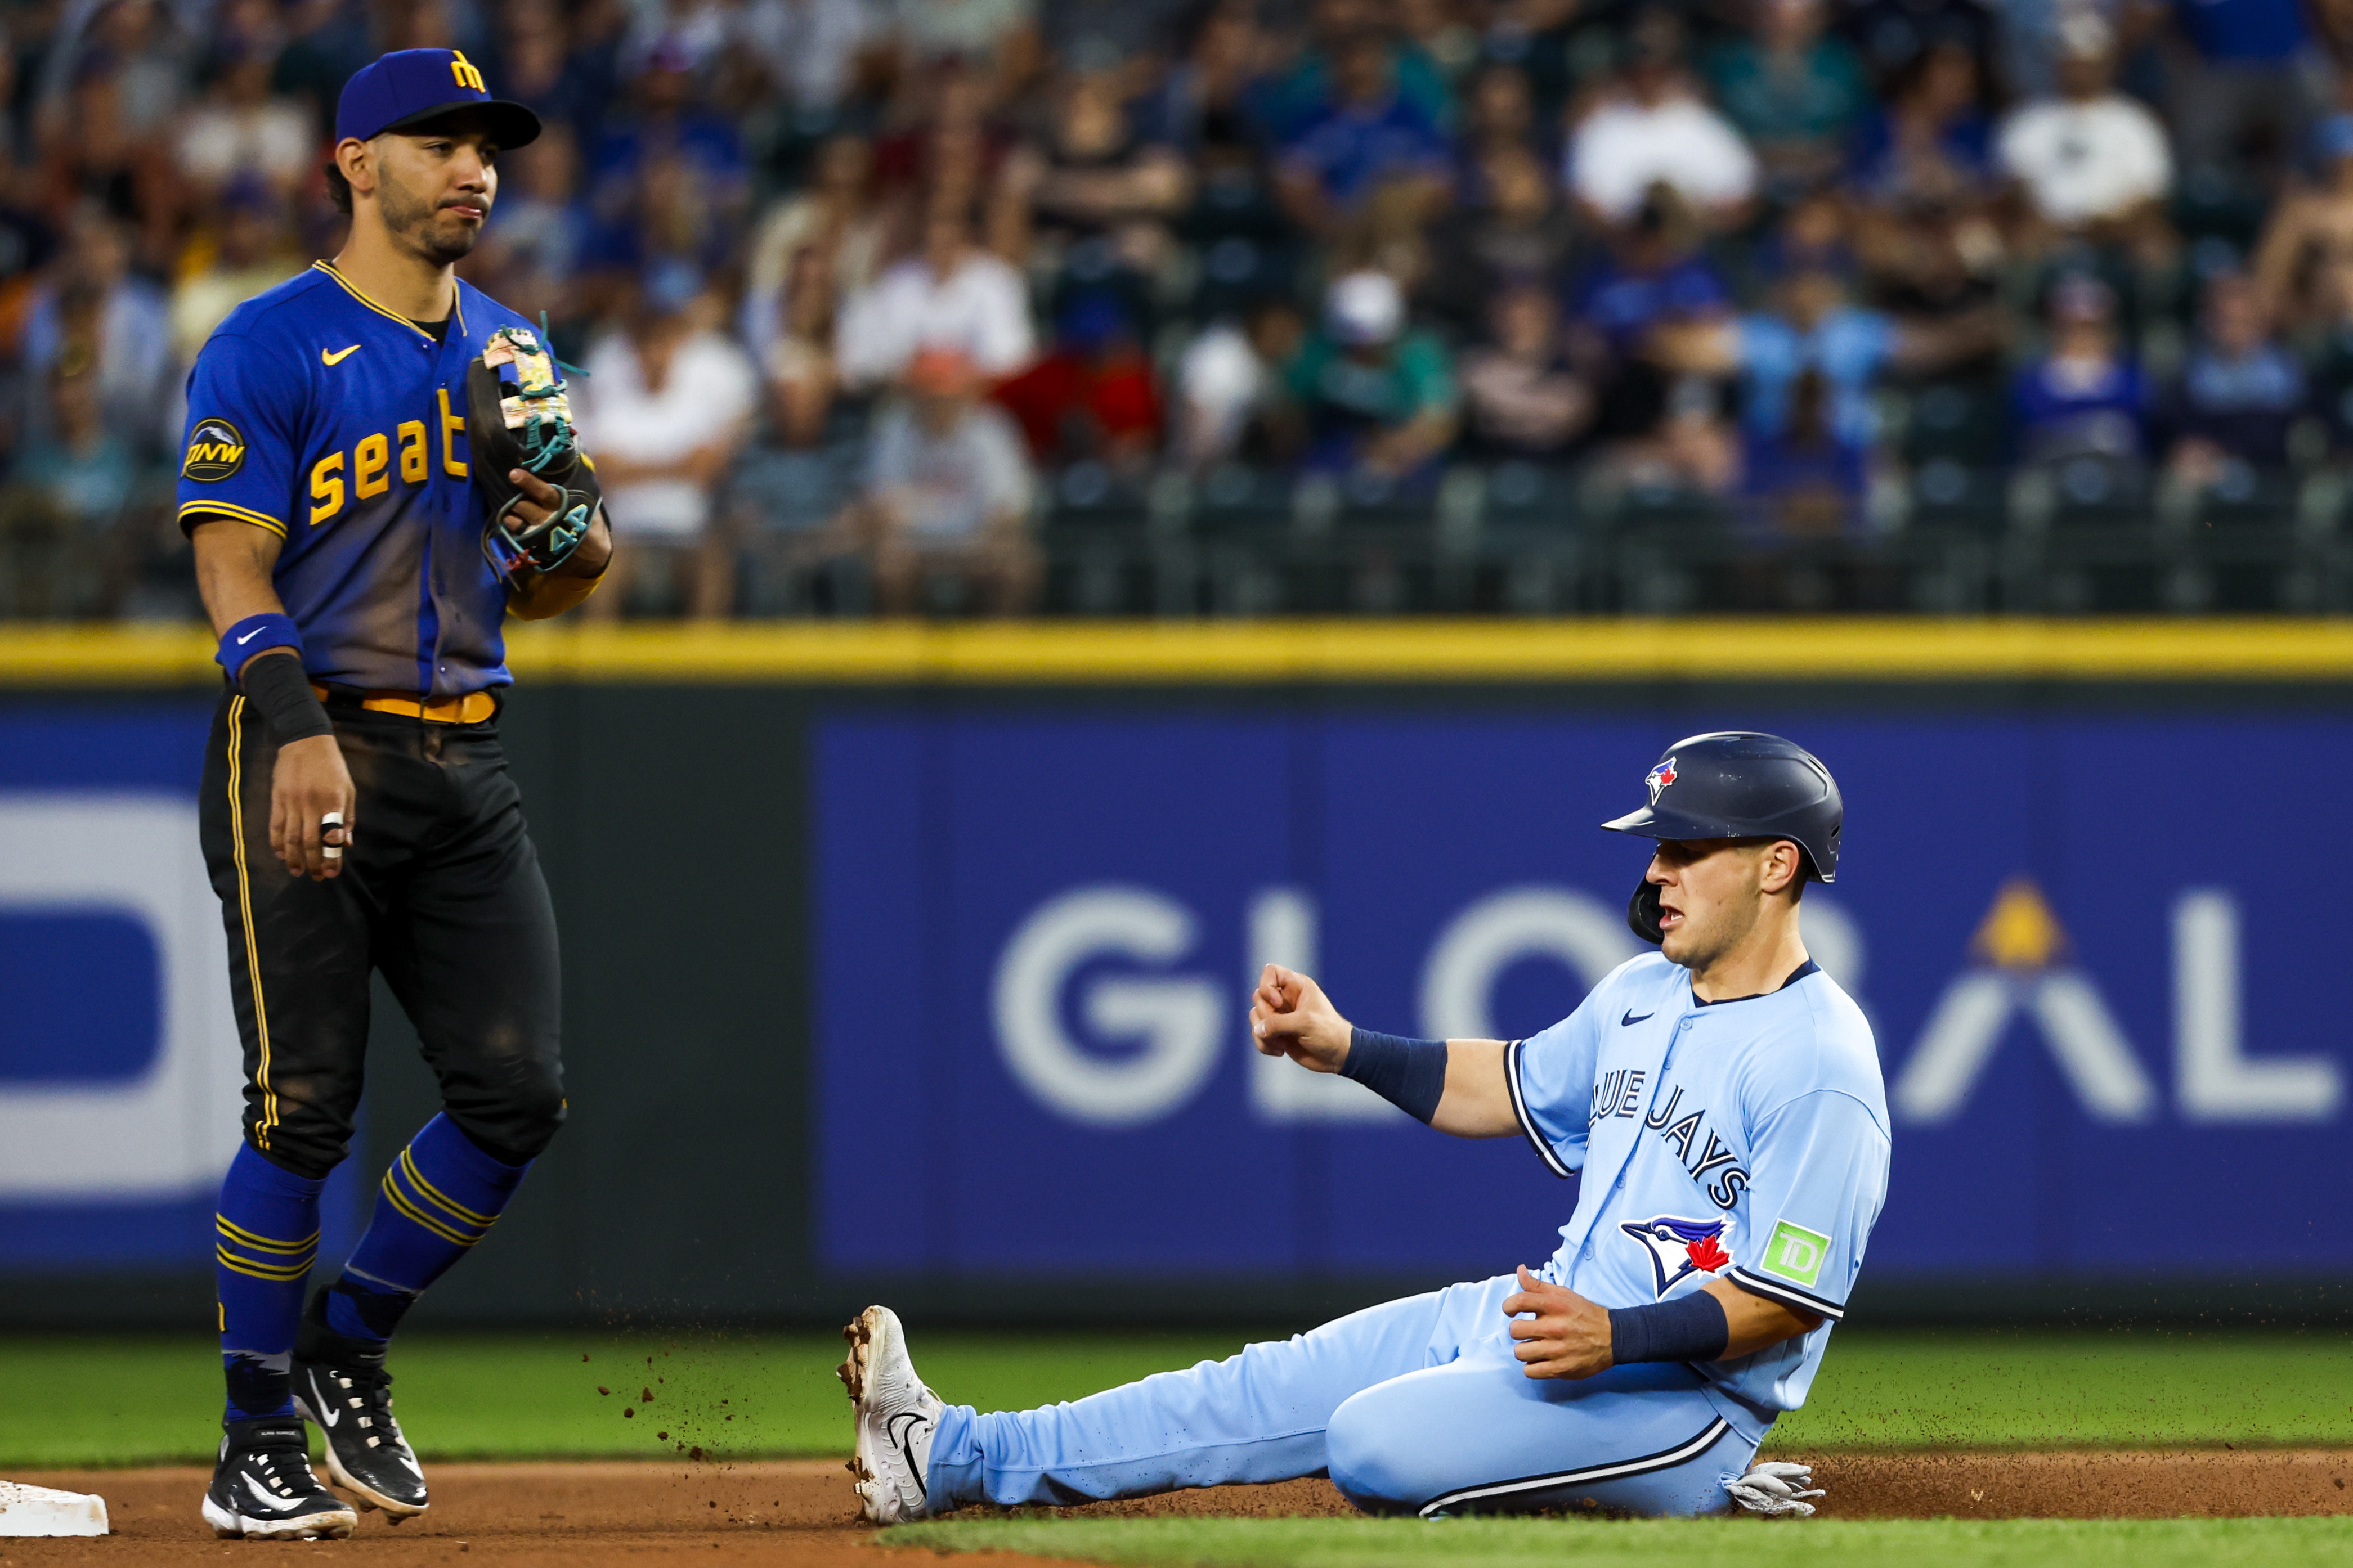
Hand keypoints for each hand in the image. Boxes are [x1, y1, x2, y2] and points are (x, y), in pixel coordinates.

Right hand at [269, 732, 355, 880]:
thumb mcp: (348, 789)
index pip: (331, 836)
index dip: (332, 857)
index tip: (333, 873)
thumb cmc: (332, 767)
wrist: (304, 741)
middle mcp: (311, 804)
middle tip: (317, 877)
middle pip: (309, 842)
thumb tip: (346, 844)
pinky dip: (277, 842)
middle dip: (314, 863)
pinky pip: (275, 826)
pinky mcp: (277, 799)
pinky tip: (281, 854)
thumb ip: (348, 817)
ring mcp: (292, 802)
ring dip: (294, 858)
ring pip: (290, 837)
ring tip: (298, 871)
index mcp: (333, 801)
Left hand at [505, 468, 610, 577]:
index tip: (514, 474)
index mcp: (564, 507)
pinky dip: (513, 529)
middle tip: (510, 494)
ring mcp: (541, 537)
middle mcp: (549, 521)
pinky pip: (517, 537)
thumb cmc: (590, 523)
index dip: (529, 483)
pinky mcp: (535, 548)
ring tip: (509, 510)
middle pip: (524, 507)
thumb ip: (577, 487)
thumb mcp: (589, 504)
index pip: (544, 493)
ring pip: (516, 523)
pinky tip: (512, 523)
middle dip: (515, 500)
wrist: (593, 555)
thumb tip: (573, 461)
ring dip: (510, 516)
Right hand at [1248, 964, 1352, 1072]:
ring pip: (1255, 1016)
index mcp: (1297, 986)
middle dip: (1266, 1016)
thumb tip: (1257, 1029)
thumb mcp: (1305, 1023)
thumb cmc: (1329, 1033)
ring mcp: (1279, 1015)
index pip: (1270, 972)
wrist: (1337, 1056)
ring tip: (1281, 1045)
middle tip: (1283, 1030)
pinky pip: (1257, 1033)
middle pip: (1258, 997)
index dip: (1267, 986)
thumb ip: (1278, 1023)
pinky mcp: (1275, 1032)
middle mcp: (1285, 998)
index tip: (1278, 1002)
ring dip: (1264, 1034)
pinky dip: (1263, 1044)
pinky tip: (1280, 1051)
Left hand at [1503, 1264, 1612, 1379]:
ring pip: (1519, 1352)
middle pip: (1514, 1330)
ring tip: (1535, 1346)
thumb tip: (1519, 1270)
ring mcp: (1558, 1350)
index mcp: (1555, 1305)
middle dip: (1518, 1330)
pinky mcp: (1561, 1369)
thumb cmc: (1585, 1314)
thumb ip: (1538, 1285)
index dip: (1508, 1306)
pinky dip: (1532, 1367)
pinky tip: (1541, 1359)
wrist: (1613, 1338)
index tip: (1511, 1311)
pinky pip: (1530, 1371)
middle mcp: (1555, 1327)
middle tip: (1529, 1331)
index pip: (1519, 1301)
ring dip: (1524, 1350)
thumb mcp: (1564, 1294)